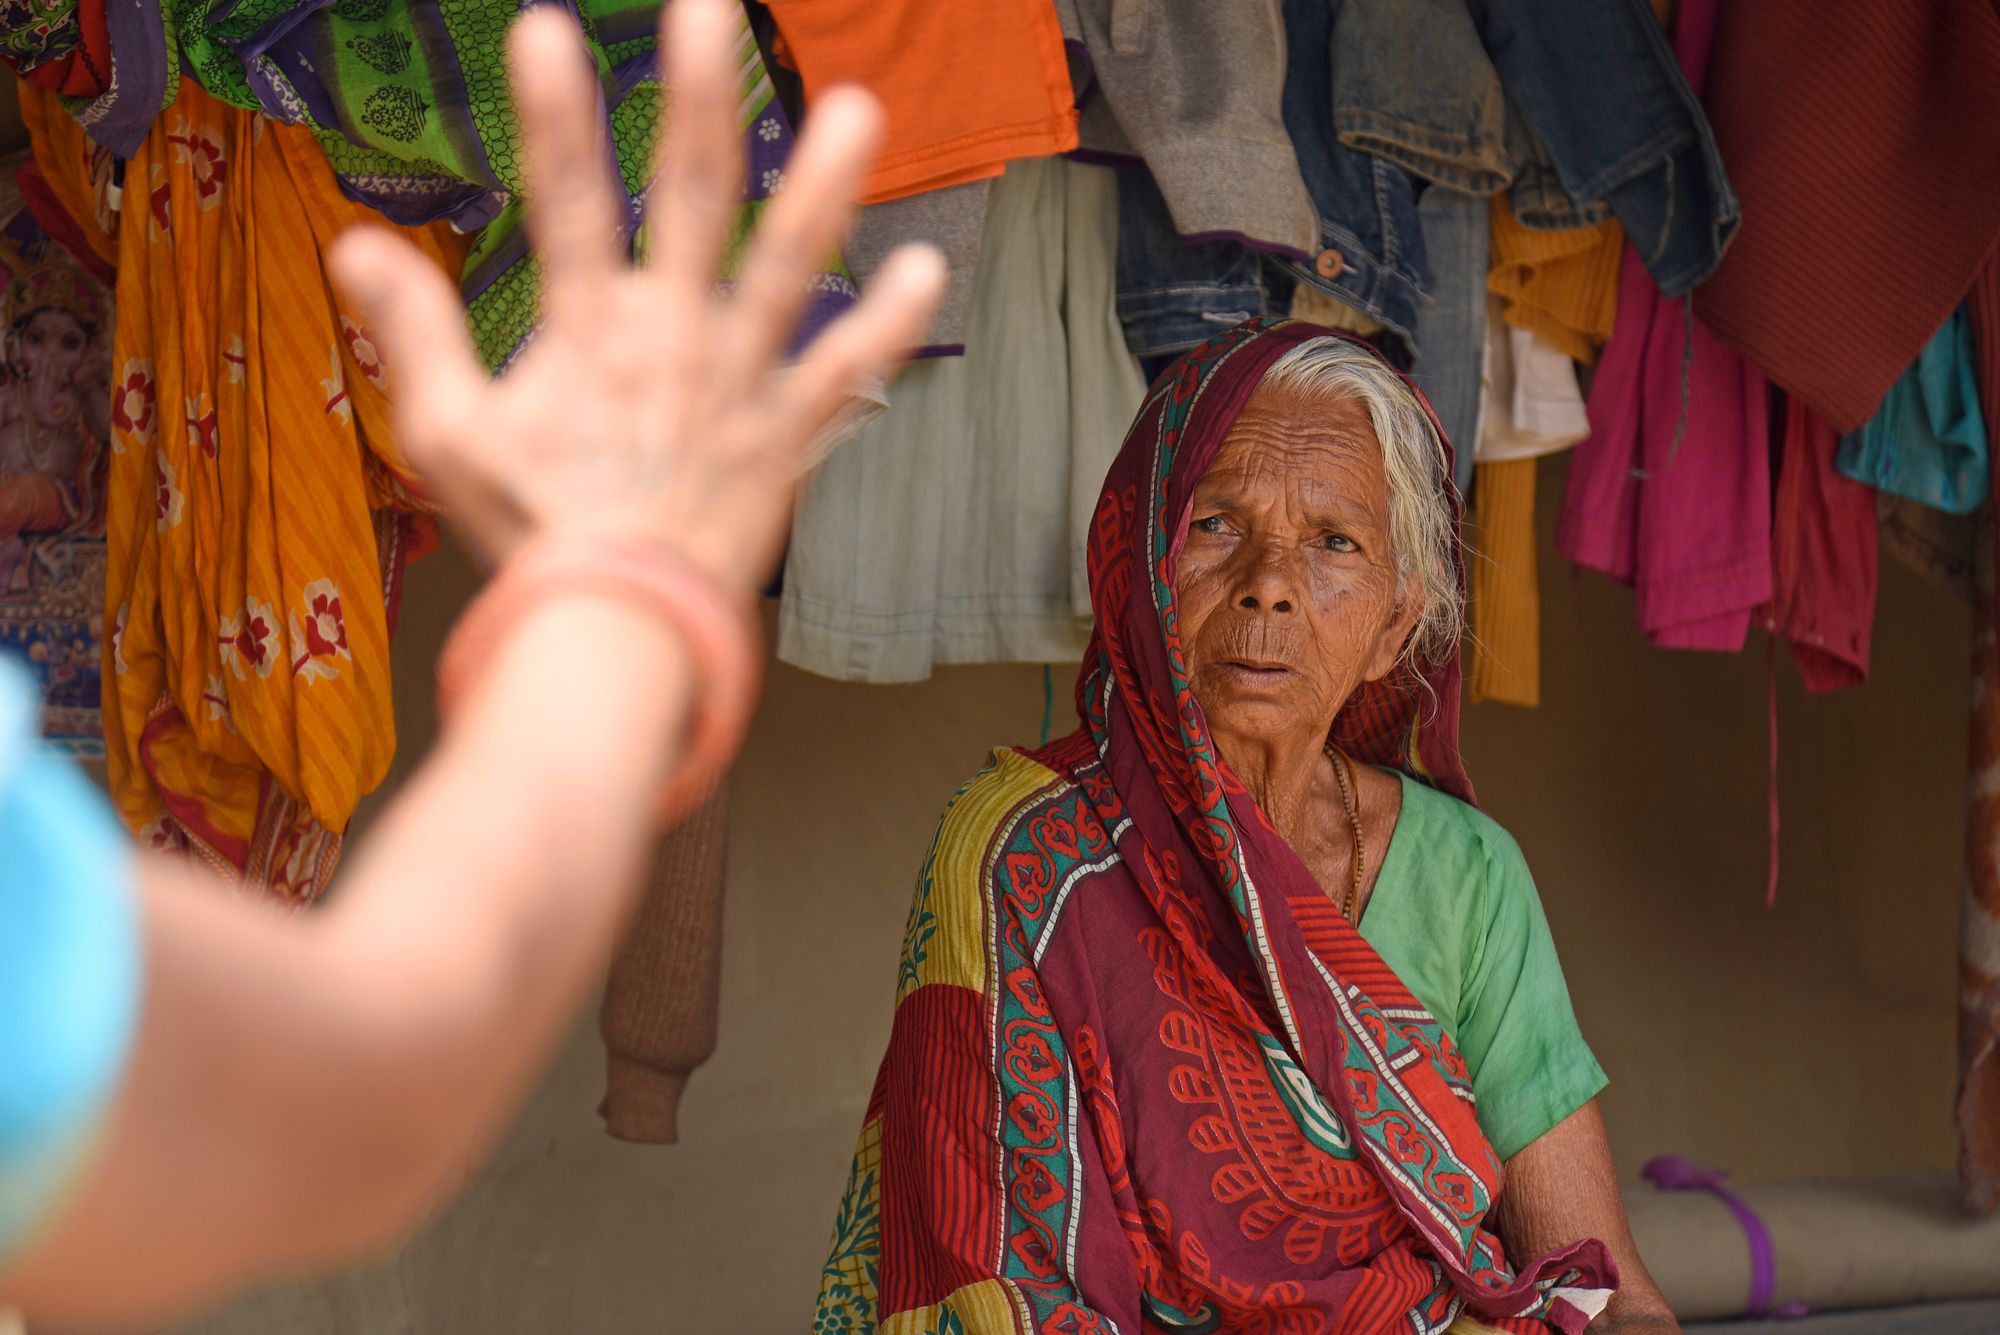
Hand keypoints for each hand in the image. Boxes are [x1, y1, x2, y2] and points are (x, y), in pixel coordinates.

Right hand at [328, 0, 943, 599]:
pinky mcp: (789, 434)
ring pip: (790, 266)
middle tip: (710, 10)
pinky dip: (891, 326)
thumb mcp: (446, 436)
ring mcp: (739, 380)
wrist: (621, 627)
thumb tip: (353, 243)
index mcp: (586, 331)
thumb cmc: (532, 533)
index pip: (561, 201)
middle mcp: (671, 336)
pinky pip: (850, 373)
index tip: (546, 26)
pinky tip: (930, 268)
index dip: (554, 114)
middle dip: (699, 98)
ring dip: (823, 185)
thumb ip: (413, 332)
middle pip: (688, 199)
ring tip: (859, 108)